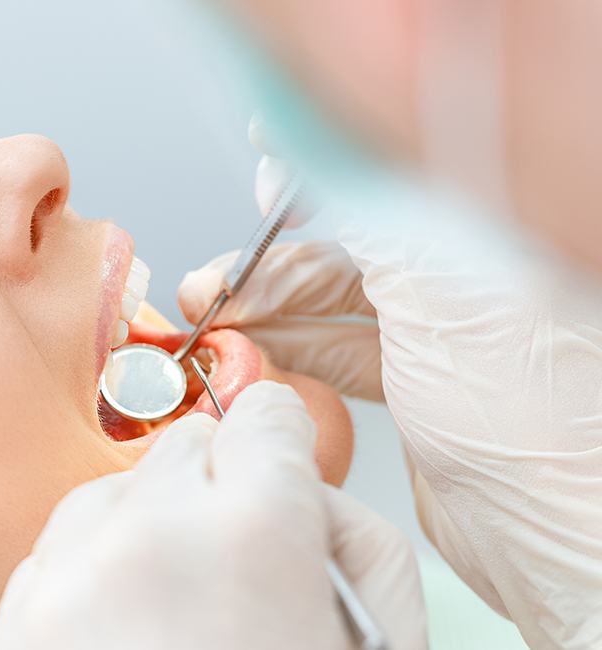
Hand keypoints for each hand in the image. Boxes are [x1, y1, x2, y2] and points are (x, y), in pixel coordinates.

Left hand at [0, 381, 425, 649]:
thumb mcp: (351, 647)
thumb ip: (344, 554)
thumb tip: (305, 503)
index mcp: (256, 535)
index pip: (271, 420)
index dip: (288, 449)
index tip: (287, 475)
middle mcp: (150, 529)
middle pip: (199, 445)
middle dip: (229, 490)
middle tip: (250, 566)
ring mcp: (68, 569)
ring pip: (130, 483)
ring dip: (162, 519)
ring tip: (186, 605)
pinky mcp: (17, 614)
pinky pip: (72, 536)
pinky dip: (104, 555)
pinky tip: (128, 624)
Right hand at [180, 114, 601, 647]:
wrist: (548, 533)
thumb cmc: (530, 423)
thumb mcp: (443, 298)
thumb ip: (377, 226)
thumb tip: (317, 164)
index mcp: (485, 236)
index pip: (382, 178)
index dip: (315, 169)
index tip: (263, 163)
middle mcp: (464, 276)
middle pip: (347, 247)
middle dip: (271, 263)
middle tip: (215, 282)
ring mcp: (442, 332)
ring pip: (338, 303)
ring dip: (272, 310)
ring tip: (216, 319)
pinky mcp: (422, 382)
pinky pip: (345, 350)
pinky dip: (297, 349)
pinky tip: (258, 349)